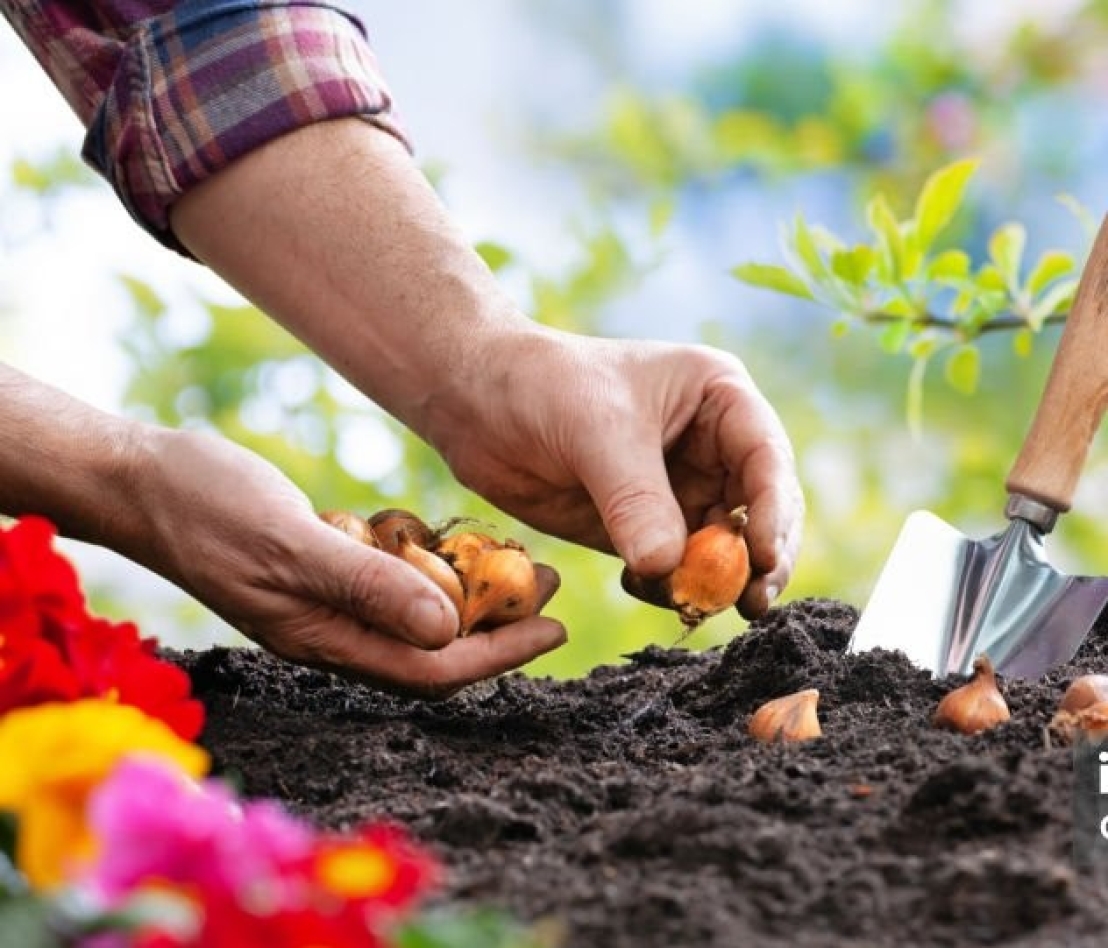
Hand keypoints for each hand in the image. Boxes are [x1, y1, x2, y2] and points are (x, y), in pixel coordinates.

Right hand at [113, 427, 564, 696]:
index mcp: (324, 640)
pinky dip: (427, 569)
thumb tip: (448, 632)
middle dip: (498, 625)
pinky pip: (387, 583)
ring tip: (519, 562)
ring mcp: (322, 603)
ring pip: (414, 617)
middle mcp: (329, 632)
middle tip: (552, 584)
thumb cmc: (206, 507)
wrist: (141, 480)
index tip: (556, 628)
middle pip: (432, 649)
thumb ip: (366, 586)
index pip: (430, 670)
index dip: (500, 656)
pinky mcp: (317, 571)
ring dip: (470, 596)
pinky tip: (452, 543)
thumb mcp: (290, 542)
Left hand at [427, 327, 803, 617]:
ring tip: (693, 604)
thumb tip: (668, 570)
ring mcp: (677, 489)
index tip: (766, 559)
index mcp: (718, 398)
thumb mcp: (597, 432)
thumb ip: (636, 500)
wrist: (473, 401)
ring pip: (720, 547)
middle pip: (758, 511)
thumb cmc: (542, 385)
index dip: (774, 511)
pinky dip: (669, 587)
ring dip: (713, 581)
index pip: (766, 458)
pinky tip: (643, 588)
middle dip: (758, 559)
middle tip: (750, 605)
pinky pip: (673, 568)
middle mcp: (710, 445)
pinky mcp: (640, 526)